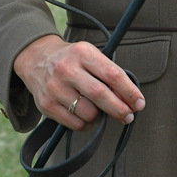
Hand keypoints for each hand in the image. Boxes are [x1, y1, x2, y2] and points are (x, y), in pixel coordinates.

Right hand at [13, 35, 144, 129]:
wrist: (36, 59)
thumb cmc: (71, 60)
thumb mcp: (90, 56)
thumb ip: (109, 74)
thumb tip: (129, 100)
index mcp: (82, 53)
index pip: (112, 74)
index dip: (130, 92)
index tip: (139, 103)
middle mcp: (66, 69)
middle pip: (100, 95)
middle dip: (120, 109)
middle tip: (128, 116)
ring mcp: (54, 87)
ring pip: (89, 113)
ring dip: (100, 117)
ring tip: (99, 110)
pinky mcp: (46, 104)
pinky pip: (75, 123)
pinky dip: (86, 123)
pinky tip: (85, 114)